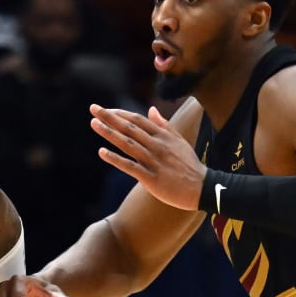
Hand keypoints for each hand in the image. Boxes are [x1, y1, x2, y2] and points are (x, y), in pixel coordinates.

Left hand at [89, 104, 205, 209]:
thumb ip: (164, 125)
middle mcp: (157, 146)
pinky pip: (131, 167)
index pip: (137, 120)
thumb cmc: (189, 164)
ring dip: (109, 133)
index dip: (120, 113)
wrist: (202, 188)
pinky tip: (102, 152)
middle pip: (130, 128)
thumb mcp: (179, 141)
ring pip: (128, 144)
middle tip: (93, 108)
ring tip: (94, 124)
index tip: (104, 109)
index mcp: (163, 136)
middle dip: (110, 118)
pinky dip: (116, 159)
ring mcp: (154, 162)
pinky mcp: (152, 179)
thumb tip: (151, 110)